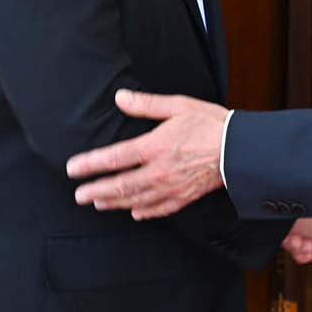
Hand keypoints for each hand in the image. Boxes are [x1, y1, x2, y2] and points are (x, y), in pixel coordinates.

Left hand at [66, 90, 227, 219]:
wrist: (238, 149)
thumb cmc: (210, 124)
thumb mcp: (178, 106)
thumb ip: (146, 104)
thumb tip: (120, 98)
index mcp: (155, 146)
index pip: (115, 158)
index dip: (90, 164)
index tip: (73, 169)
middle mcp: (159, 171)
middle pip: (120, 185)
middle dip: (96, 190)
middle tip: (78, 195)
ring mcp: (171, 187)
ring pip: (135, 200)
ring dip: (114, 202)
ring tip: (98, 203)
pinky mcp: (184, 197)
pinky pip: (159, 209)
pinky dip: (144, 212)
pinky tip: (135, 213)